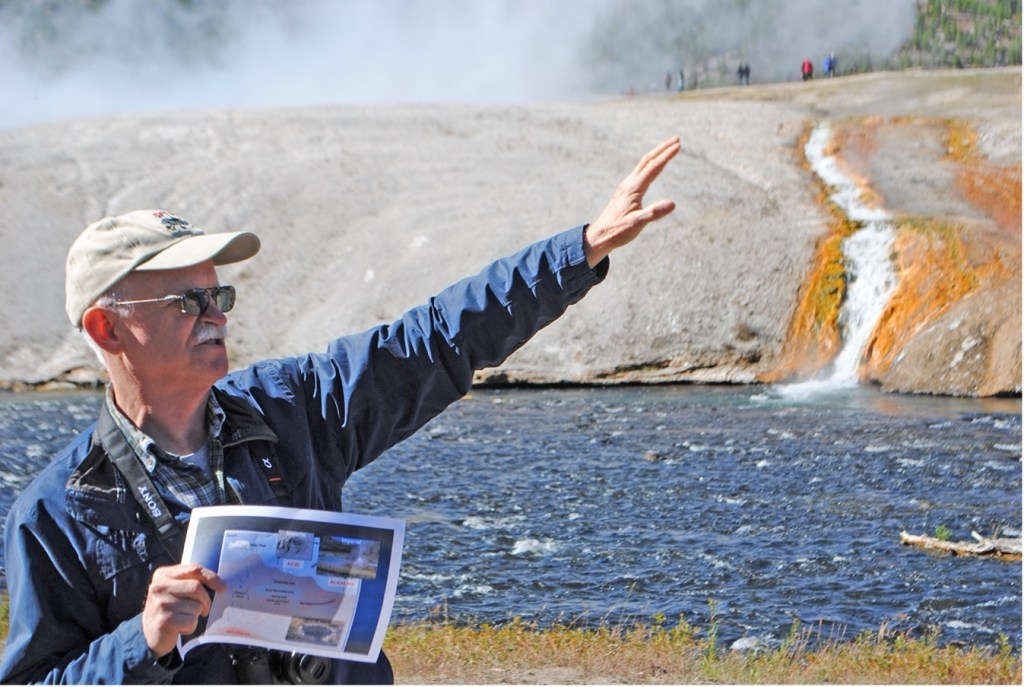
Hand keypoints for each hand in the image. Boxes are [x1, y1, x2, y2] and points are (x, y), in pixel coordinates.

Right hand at [142, 563, 225, 657]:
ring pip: (196, 606)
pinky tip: (179, 627)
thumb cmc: (169, 608)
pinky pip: (191, 621)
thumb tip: (220, 583)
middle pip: (196, 588)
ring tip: (183, 618)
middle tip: (204, 609)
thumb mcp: (174, 589)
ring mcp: (160, 604)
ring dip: (195, 615)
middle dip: (206, 600)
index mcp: (162, 574)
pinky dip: (191, 626)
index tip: (223, 587)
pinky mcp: (164, 621)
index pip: (194, 569)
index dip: (211, 577)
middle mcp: (159, 587)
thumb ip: (190, 580)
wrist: (149, 633)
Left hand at [584, 136, 680, 266]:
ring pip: (643, 164)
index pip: (653, 167)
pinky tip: (652, 167)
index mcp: (634, 188)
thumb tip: (673, 204)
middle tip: (677, 139)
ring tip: (668, 148)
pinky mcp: (625, 191)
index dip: (666, 156)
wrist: (600, 235)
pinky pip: (640, 171)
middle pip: (647, 160)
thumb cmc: (618, 231)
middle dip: (662, 149)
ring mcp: (626, 186)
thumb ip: (653, 213)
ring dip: (656, 154)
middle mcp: (629, 183)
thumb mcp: (637, 224)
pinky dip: (650, 163)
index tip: (678, 146)